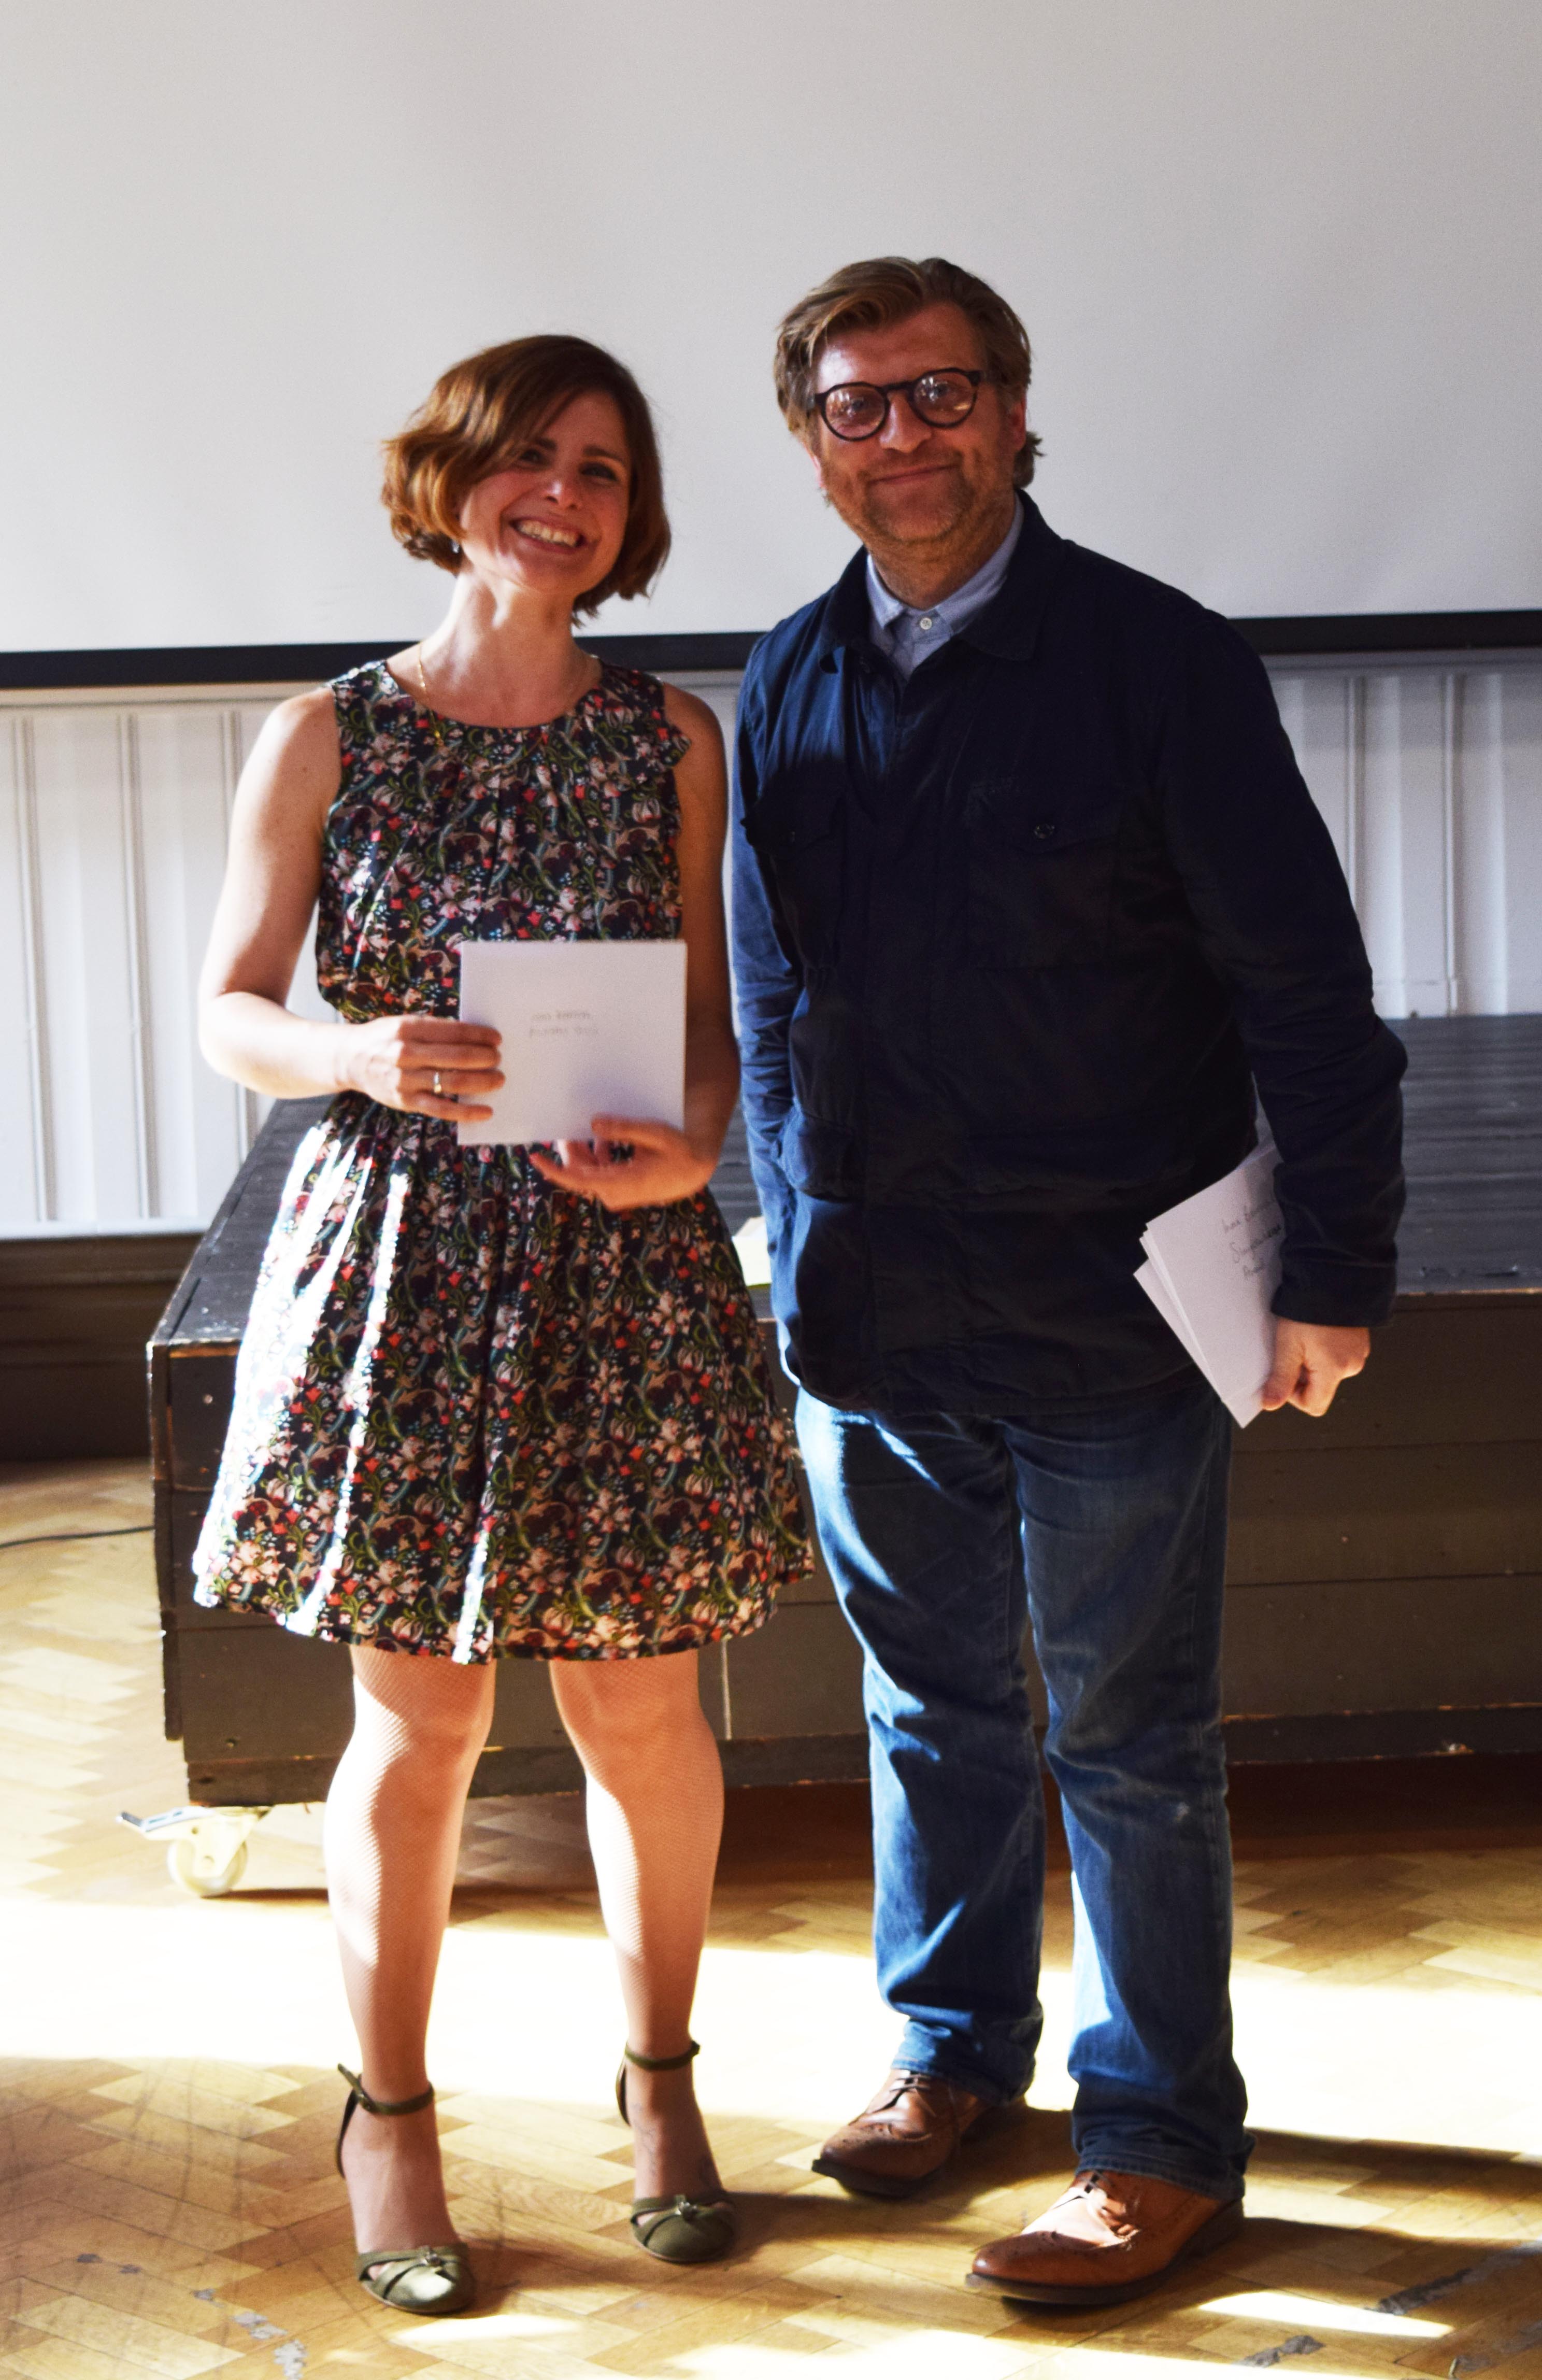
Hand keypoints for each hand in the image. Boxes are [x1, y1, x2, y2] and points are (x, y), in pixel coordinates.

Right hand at [338, 1016, 501, 1121]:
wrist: (351, 1059)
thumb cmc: (386, 1039)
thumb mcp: (405, 1024)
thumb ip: (435, 1030)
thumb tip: (476, 1036)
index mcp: (409, 1028)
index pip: (453, 1032)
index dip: (479, 1036)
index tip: (497, 1039)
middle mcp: (406, 1053)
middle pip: (457, 1057)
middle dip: (485, 1058)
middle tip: (498, 1059)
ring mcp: (406, 1080)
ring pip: (453, 1082)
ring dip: (482, 1081)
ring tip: (498, 1079)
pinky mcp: (406, 1101)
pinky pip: (442, 1109)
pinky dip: (467, 1111)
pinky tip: (485, 1111)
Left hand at [528, 1114, 716, 1211]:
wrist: (694, 1172)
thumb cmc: (678, 1151)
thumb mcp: (654, 1134)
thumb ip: (623, 1129)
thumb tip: (593, 1123)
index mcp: (622, 1182)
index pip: (579, 1180)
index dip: (555, 1169)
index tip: (536, 1157)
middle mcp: (615, 1193)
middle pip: (580, 1173)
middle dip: (570, 1150)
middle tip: (566, 1124)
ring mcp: (617, 1194)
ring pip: (588, 1173)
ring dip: (583, 1152)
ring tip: (585, 1128)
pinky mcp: (619, 1189)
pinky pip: (598, 1173)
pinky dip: (596, 1157)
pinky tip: (602, 1140)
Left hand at [1259, 1319, 1369, 1417]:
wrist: (1331, 1277)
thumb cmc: (1309, 1308)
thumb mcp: (1287, 1346)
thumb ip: (1280, 1379)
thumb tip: (1270, 1404)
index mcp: (1335, 1370)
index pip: (1314, 1405)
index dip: (1294, 1396)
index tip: (1285, 1374)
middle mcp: (1352, 1365)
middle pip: (1320, 1387)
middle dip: (1303, 1373)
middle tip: (1293, 1348)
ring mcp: (1358, 1352)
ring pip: (1328, 1371)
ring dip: (1313, 1360)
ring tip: (1305, 1336)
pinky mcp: (1358, 1340)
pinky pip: (1337, 1356)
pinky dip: (1324, 1349)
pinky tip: (1316, 1331)